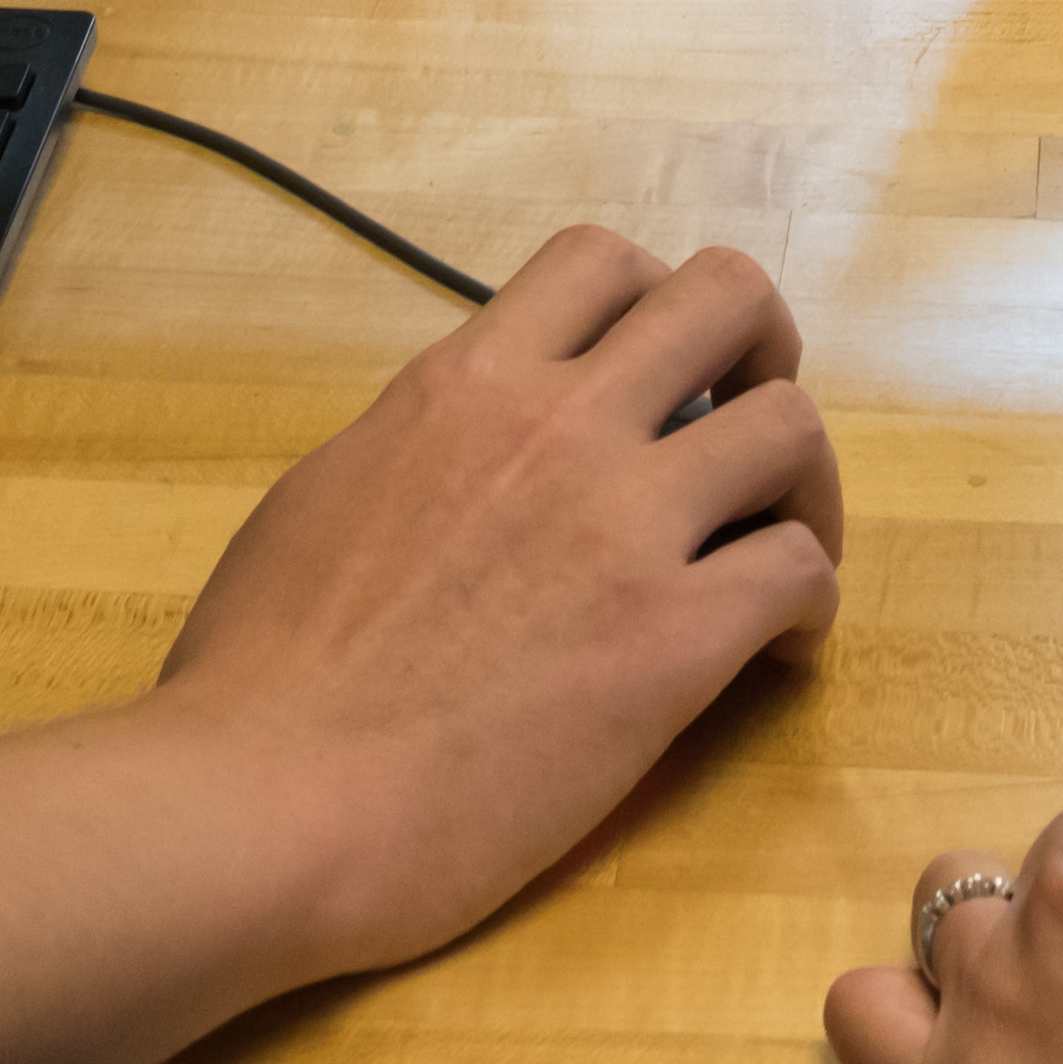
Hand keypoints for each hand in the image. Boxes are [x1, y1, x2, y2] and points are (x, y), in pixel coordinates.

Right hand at [146, 224, 843, 974]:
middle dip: (760, 353)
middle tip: (741, 436)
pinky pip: (801, 572)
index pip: (600, 261)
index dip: (652, 305)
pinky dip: (808, 607)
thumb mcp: (328, 497)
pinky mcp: (674, 638)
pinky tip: (771, 655)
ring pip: (793, 428)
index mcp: (463, 384)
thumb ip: (414, 447)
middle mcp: (558, 423)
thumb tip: (458, 452)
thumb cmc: (255, 676)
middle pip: (729, 296)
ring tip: (775, 555)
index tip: (650, 377)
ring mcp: (625, 524)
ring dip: (802, 486)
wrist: (262, 802)